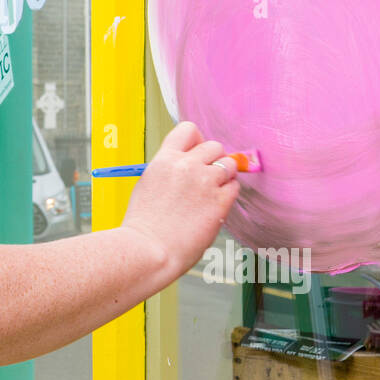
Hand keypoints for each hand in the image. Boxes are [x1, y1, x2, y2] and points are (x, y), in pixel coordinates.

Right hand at [120, 121, 239, 281]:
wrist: (149, 249)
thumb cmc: (144, 224)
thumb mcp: (148, 183)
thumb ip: (168, 169)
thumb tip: (187, 164)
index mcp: (165, 159)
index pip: (189, 129)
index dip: (197, 141)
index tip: (196, 154)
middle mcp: (186, 165)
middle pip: (215, 146)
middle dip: (214, 160)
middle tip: (207, 178)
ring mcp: (205, 183)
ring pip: (230, 164)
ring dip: (224, 176)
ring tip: (212, 193)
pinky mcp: (219, 202)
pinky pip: (234, 187)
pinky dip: (228, 194)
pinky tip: (215, 206)